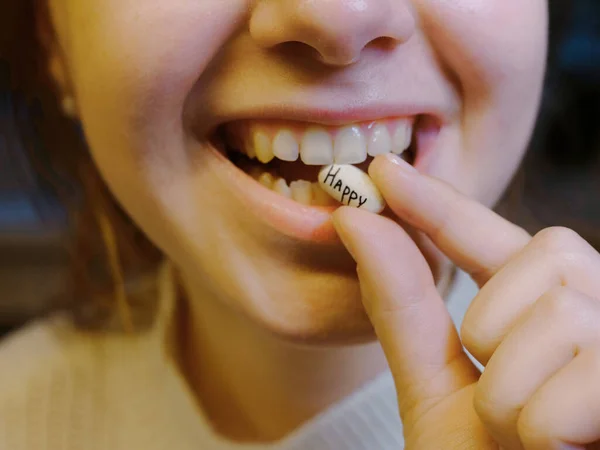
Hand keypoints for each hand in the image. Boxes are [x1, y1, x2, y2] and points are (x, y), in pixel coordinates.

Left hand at [331, 154, 599, 449]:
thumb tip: (355, 220)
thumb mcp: (439, 391)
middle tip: (505, 410)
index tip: (382, 172)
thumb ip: (402, 307)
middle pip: (543, 259)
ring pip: (553, 317)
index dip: (438, 202)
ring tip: (535, 443)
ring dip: (515, 396)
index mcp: (545, 314)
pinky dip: (546, 425)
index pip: (490, 235)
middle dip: (495, 335)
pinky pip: (582, 374)